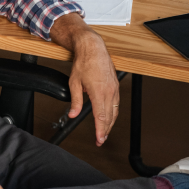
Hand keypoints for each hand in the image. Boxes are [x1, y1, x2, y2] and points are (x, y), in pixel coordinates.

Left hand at [68, 29, 120, 145]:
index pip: (101, 116)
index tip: (99, 139)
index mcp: (98, 92)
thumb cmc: (84, 62)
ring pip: (114, 111)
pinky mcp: (115, 85)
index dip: (100, 130)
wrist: (93, 48)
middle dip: (105, 130)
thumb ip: (75, 101)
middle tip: (100, 140)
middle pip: (109, 116)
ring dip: (110, 123)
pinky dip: (113, 112)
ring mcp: (114, 88)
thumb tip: (72, 113)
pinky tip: (109, 116)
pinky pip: (116, 103)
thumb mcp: (74, 83)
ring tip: (104, 132)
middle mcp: (109, 91)